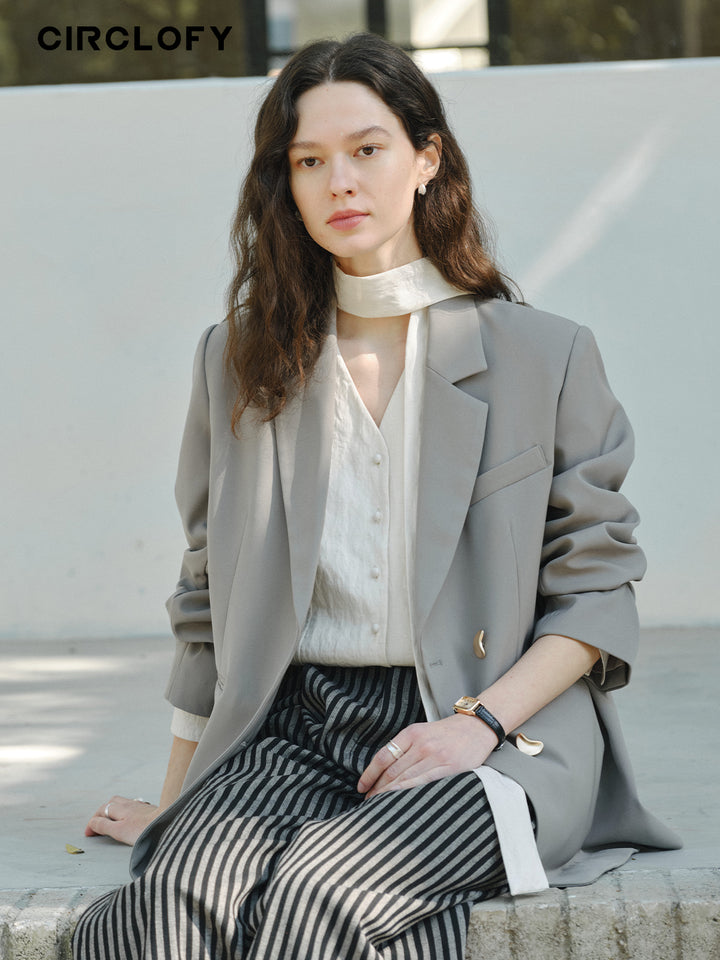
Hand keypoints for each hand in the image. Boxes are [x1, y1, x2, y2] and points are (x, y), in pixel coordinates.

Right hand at [85, 795, 158, 845]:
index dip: (93, 822)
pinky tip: (130, 816)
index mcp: (121, 808)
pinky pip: (135, 806)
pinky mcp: (151, 810)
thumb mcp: (119, 831)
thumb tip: (93, 823)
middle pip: (112, 803)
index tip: (89, 833)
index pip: (102, 811)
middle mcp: (131, 804)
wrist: (168, 825)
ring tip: (111, 818)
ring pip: (124, 802)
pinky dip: (127, 810)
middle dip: (102, 812)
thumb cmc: (145, 830)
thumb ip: (104, 826)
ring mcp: (141, 806)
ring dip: (114, 809)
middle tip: (97, 824)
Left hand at [357, 713, 498, 797]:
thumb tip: (384, 771)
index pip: (383, 756)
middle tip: (367, 803)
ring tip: (379, 807)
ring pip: (406, 780)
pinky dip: (409, 795)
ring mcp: (435, 756)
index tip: (362, 787)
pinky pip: (424, 784)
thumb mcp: (423, 731)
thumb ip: (406, 747)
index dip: (370, 774)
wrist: (477, 727)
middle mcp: (421, 744)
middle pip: (392, 771)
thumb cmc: (448, 733)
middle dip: (377, 789)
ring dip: (389, 795)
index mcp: (411, 733)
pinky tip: (401, 803)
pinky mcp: (449, 767)